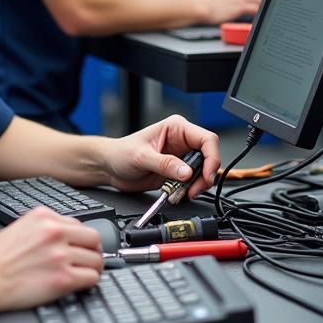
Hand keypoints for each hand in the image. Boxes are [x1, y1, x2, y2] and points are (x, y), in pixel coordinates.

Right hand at [0, 208, 102, 312]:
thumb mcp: (19, 228)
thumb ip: (43, 228)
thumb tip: (63, 236)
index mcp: (43, 216)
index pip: (78, 224)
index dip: (80, 239)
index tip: (80, 248)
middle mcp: (54, 232)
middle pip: (93, 239)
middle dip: (92, 251)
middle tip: (88, 261)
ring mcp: (60, 255)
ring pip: (96, 259)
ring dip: (92, 268)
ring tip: (84, 274)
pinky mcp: (63, 278)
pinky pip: (92, 278)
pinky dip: (89, 283)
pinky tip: (80, 285)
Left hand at [97, 114, 220, 198]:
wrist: (110, 167)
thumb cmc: (120, 153)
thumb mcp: (141, 157)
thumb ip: (164, 164)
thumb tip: (186, 172)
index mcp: (176, 128)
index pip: (206, 139)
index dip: (212, 157)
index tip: (206, 175)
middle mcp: (182, 141)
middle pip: (209, 157)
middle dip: (205, 175)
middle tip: (195, 189)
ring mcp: (181, 157)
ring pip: (203, 172)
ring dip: (198, 185)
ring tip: (184, 193)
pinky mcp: (178, 172)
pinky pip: (193, 182)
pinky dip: (190, 190)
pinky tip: (179, 194)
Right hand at [195, 0, 261, 23]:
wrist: (200, 7)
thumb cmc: (203, 5)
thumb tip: (227, 4)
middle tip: (262, 5)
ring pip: (257, 0)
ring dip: (261, 6)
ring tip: (262, 12)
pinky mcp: (239, 7)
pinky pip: (255, 8)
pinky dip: (258, 12)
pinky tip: (257, 17)